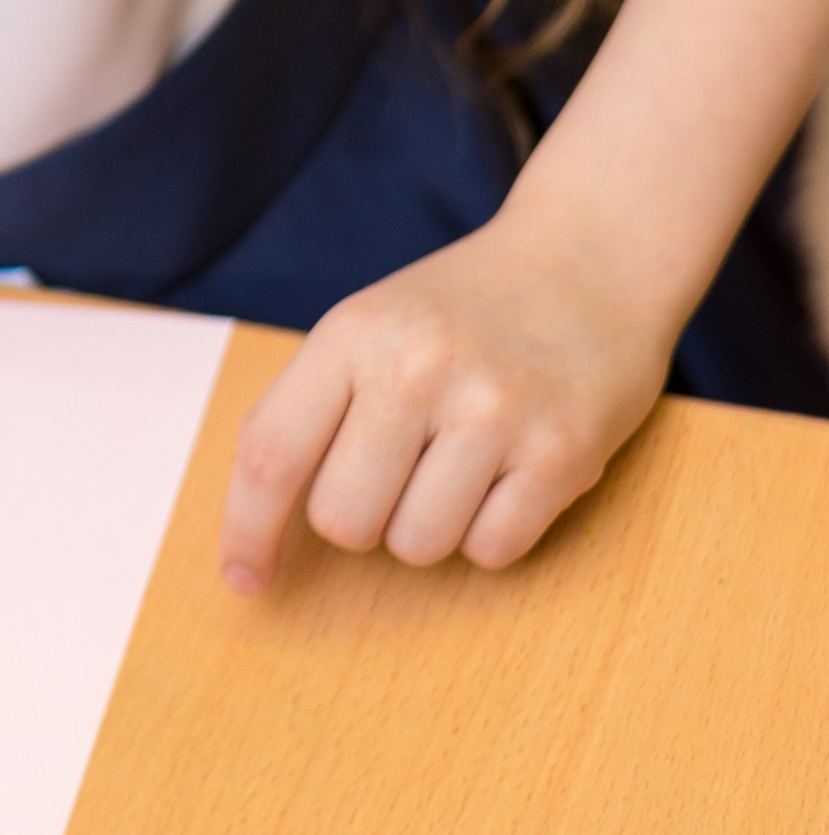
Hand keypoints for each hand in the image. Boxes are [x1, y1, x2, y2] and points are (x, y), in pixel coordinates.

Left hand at [217, 215, 675, 588]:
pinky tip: (509, 471)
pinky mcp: (563, 452)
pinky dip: (491, 531)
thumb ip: (310, 408)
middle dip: (362, 518)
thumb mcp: (369, 326)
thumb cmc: (462, 310)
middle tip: (400, 468)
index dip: (247, 529)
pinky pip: (492, 551)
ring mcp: (495, 410)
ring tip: (461, 461)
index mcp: (354, 333)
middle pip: (343, 520)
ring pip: (417, 547)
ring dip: (429, 525)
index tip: (244, 577)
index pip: (272, 453)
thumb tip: (257, 522)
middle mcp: (418, 368)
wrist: (589, 258)